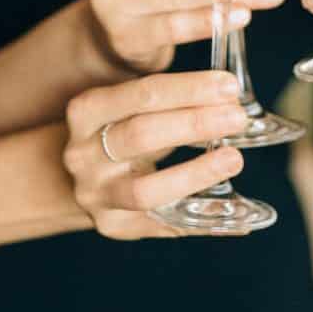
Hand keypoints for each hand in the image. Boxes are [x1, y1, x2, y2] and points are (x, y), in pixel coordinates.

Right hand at [63, 70, 246, 239]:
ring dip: (195, 174)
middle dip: (195, 124)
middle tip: (237, 117)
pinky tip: (231, 209)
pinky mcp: (112, 224)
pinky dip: (198, 219)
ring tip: (233, 159)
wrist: (76, 171)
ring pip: (145, 190)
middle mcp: (84, 153)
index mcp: (87, 110)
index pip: (142, 94)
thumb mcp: (126, 102)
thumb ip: (169, 96)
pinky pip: (161, 225)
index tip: (228, 86)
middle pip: (142, 136)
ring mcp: (95, 193)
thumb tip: (228, 94)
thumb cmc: (116, 127)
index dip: (189, 89)